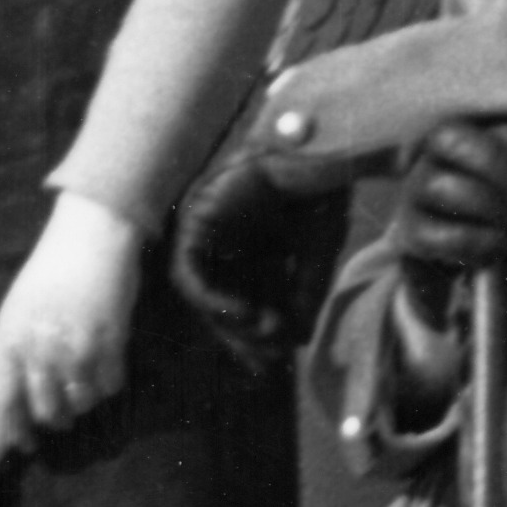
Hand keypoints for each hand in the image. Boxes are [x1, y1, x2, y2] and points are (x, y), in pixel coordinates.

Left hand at [0, 193, 143, 432]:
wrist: (88, 239)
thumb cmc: (49, 273)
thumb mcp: (15, 309)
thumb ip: (9, 349)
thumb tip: (6, 390)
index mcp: (10, 341)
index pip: (5, 403)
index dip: (15, 430)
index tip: (25, 444)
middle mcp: (39, 350)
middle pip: (47, 412)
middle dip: (56, 421)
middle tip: (65, 419)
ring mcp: (75, 349)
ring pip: (81, 403)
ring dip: (85, 402)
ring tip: (87, 388)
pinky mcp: (109, 343)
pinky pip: (110, 385)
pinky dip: (110, 384)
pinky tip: (109, 369)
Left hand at [171, 143, 353, 371]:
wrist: (312, 146)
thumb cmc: (318, 189)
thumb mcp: (318, 252)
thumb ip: (306, 294)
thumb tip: (300, 341)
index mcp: (256, 246)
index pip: (250, 300)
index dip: (261, 336)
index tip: (278, 361)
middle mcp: (228, 242)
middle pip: (225, 303)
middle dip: (245, 336)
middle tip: (268, 359)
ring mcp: (208, 232)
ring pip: (205, 295)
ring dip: (230, 322)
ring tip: (263, 334)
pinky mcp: (194, 222)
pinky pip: (188, 274)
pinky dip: (211, 300)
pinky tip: (241, 314)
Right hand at [394, 120, 506, 286]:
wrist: (466, 271)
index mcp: (473, 138)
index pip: (497, 126)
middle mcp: (436, 156)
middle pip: (454, 136)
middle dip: (499, 165)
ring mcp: (417, 193)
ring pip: (444, 184)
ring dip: (491, 209)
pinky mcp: (410, 233)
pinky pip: (433, 232)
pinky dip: (472, 242)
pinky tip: (496, 250)